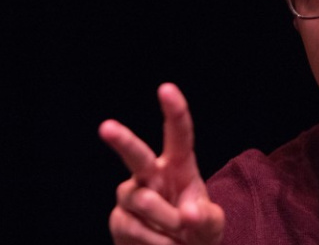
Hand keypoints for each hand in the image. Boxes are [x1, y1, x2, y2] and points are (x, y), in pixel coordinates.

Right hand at [99, 83, 224, 244]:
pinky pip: (134, 228)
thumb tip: (188, 215)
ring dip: (167, 222)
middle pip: (137, 156)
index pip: (178, 136)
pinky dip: (156, 242)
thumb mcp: (211, 224)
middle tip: (106, 127)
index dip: (174, 112)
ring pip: (144, 201)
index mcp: (179, 166)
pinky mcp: (119, 219)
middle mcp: (151, 174)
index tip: (166, 89)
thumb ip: (206, 218)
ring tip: (179, 234)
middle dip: (123, 141)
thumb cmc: (196, 229)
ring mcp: (131, 195)